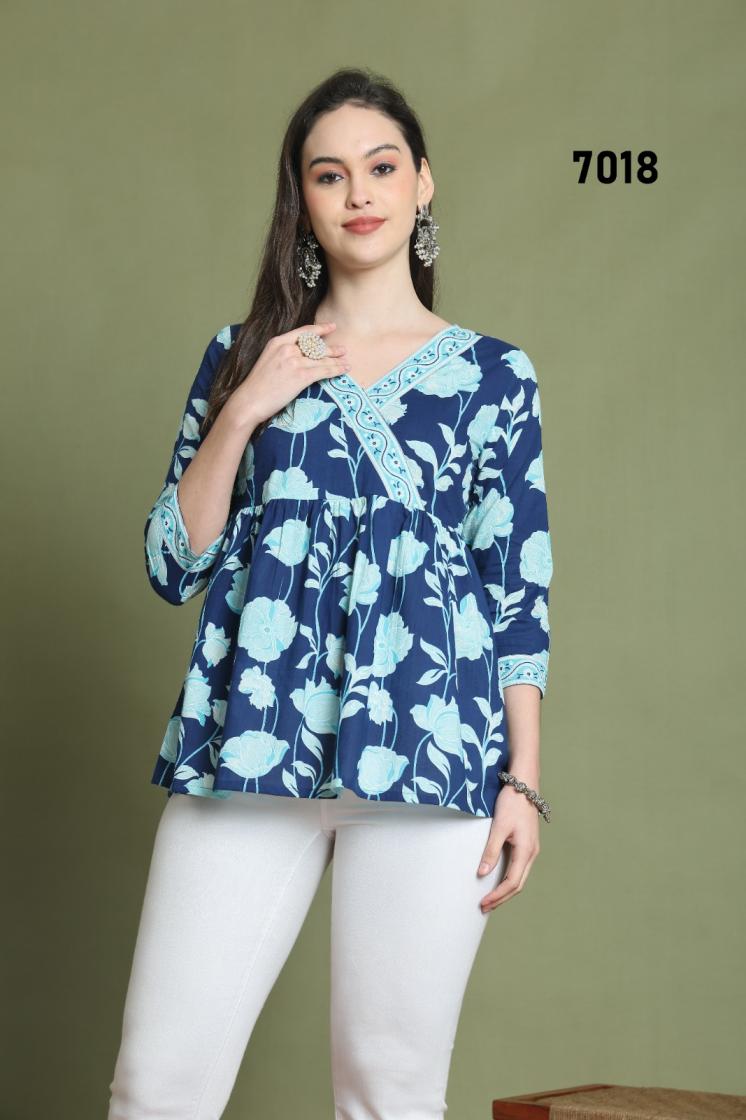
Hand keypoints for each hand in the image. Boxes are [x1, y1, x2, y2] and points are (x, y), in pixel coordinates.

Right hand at [228, 321, 348, 427]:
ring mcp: (294, 361)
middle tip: (343, 349)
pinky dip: (336, 370)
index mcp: (277, 342)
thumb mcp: (267, 361)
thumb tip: (298, 357)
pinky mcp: (301, 375)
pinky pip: (323, 370)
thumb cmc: (256, 386)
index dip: (320, 329)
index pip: (304, 332)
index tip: (331, 327)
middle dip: (331, 348)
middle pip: (315, 346)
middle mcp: (287, 348)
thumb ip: (282, 355)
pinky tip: (344, 370)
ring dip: (337, 360)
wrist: (249, 401)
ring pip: (322, 359)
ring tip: (347, 361)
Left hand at [476, 783, 540, 912]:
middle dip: (501, 898)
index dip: (498, 896)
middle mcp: (531, 853)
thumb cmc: (511, 803)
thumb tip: (482, 873)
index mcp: (526, 851)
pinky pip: (519, 868)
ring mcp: (531, 849)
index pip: (512, 882)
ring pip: (519, 877)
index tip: (483, 903)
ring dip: (505, 890)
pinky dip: (508, 879)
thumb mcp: (498, 826)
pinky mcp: (527, 844)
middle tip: (484, 907)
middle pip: (517, 884)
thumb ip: (491, 850)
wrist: (524, 785)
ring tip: (489, 898)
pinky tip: (497, 880)